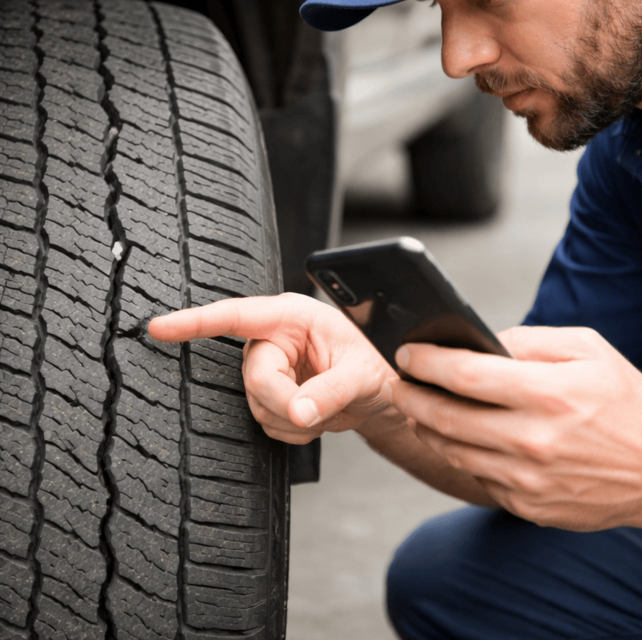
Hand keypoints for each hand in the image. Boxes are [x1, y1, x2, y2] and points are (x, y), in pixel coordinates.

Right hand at [149, 293, 394, 443]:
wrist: (379, 391)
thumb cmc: (375, 365)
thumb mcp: (361, 375)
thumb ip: (330, 392)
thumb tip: (300, 412)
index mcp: (292, 316)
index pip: (236, 316)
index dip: (194, 322)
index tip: (158, 327)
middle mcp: (275, 338)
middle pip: (254, 378)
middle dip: (284, 401)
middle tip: (317, 411)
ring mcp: (270, 367)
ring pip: (258, 405)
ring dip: (292, 418)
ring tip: (323, 405)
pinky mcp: (270, 394)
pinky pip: (267, 422)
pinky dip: (293, 429)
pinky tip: (315, 414)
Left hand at [386, 325, 641, 530]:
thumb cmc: (625, 402)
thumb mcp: (587, 348)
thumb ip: (528, 339)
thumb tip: (479, 341)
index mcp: (550, 394)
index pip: (465, 375)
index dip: (426, 362)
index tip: (406, 353)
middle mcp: (535, 441)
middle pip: (446, 417)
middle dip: (410, 396)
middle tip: (398, 382)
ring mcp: (530, 481)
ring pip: (453, 450)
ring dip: (426, 426)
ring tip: (418, 407)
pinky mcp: (529, 506)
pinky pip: (477, 476)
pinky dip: (460, 453)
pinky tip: (457, 436)